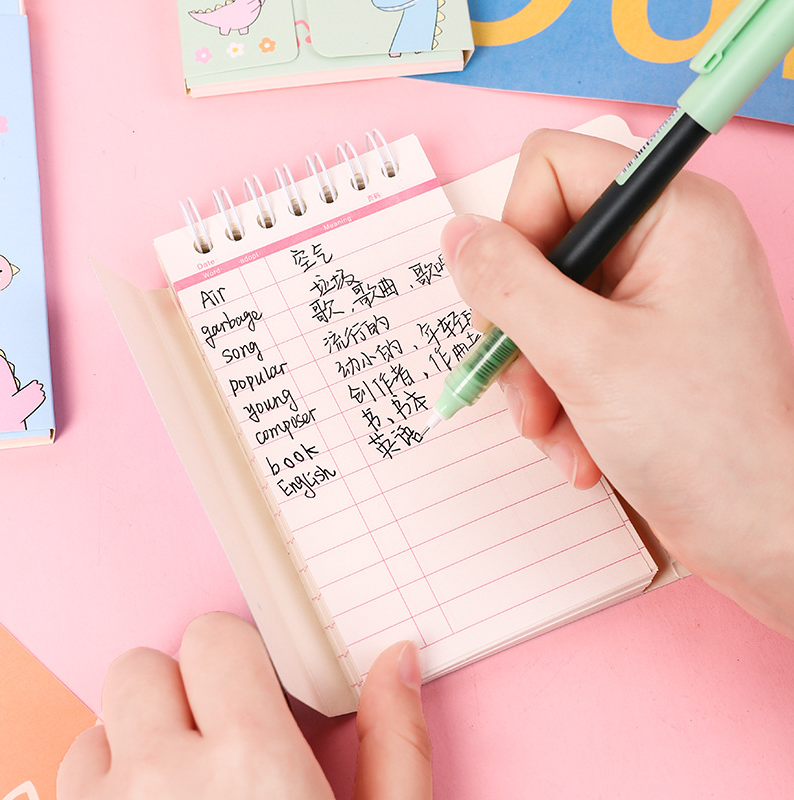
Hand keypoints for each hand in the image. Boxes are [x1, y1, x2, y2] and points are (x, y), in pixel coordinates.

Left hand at [58, 612, 430, 798]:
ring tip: (173, 790)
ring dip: (131, 744)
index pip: (213, 639)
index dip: (235, 661)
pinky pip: (63, 784)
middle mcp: (163, 784)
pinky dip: (98, 790)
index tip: (250, 695)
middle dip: (177, 692)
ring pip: (95, 728)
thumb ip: (396, 744)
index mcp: (251, 763)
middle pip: (140, 669)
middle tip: (212, 739)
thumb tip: (399, 657)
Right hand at [441, 129, 793, 637]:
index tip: (512, 305)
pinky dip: (556, 401)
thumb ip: (507, 284)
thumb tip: (458, 237)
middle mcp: (662, 244)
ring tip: (557, 435)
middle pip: (538, 248)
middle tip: (530, 392)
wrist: (756, 529)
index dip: (514, 232)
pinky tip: (578, 449)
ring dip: (534, 380)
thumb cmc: (701, 442)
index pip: (550, 168)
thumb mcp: (583, 354)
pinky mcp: (636, 346)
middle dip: (521, 331)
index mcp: (673, 214)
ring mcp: (649, 298)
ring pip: (540, 307)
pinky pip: (562, 349)